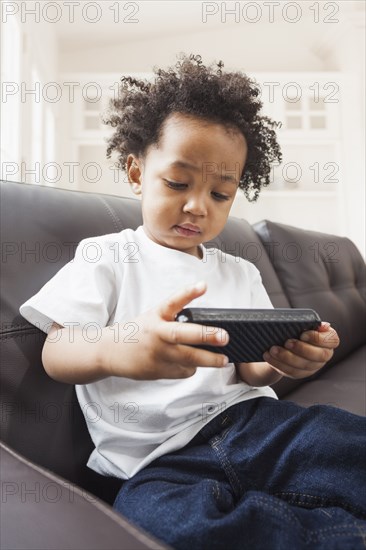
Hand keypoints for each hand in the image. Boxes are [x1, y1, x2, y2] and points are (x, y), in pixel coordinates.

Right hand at [104, 281, 228, 379]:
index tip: (203, 285)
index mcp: (156, 316)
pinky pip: (183, 370)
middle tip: (224, 336)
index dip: (188, 293)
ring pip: (188, 358)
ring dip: (209, 360)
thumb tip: (206, 325)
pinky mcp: (159, 370)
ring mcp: (158, 354)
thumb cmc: (139, 332)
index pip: (173, 301)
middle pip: (183, 334)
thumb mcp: (154, 317)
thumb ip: (175, 319)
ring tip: (224, 359)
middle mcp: (157, 334)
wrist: (111, 352)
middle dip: (206, 336)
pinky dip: (191, 367)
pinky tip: (192, 364)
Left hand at [262, 322, 339, 378]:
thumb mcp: (303, 323)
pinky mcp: (300, 373)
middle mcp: (324, 355)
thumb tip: (323, 325)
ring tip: (273, 349)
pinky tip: (269, 356)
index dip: (318, 338)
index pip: (332, 340)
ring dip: (286, 357)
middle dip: (301, 349)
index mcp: (329, 340)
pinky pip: (290, 371)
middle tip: (286, 342)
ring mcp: (313, 366)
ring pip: (302, 365)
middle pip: (318, 356)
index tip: (303, 334)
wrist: (286, 343)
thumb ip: (310, 322)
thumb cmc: (297, 329)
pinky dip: (278, 364)